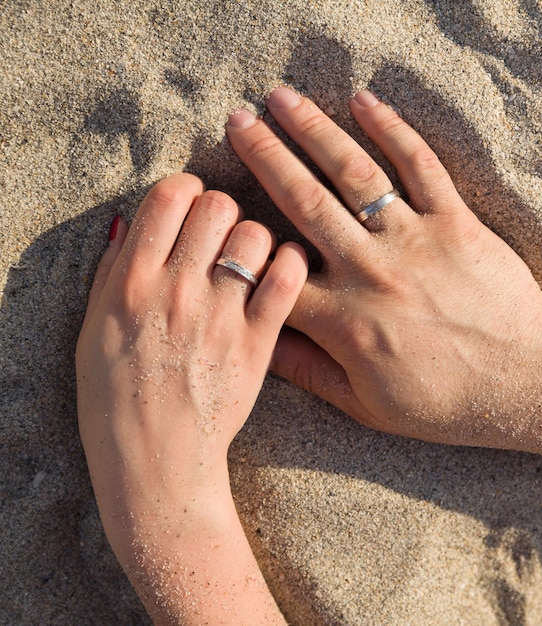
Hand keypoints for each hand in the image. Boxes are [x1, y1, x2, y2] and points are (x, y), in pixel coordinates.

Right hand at [76, 174, 303, 622]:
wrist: (155, 463)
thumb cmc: (115, 400)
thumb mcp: (91, 332)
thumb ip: (110, 272)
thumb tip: (127, 222)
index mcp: (131, 283)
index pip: (169, 196)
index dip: (186, 190)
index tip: (191, 206)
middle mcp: (177, 291)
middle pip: (217, 205)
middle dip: (222, 209)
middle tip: (221, 233)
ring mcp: (221, 317)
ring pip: (256, 235)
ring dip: (256, 237)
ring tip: (250, 259)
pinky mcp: (257, 344)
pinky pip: (286, 279)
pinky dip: (289, 263)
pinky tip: (280, 271)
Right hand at [227, 87, 541, 467]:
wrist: (522, 382)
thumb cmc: (442, 401)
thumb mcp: (364, 404)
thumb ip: (307, 371)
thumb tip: (258, 342)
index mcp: (342, 320)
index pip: (273, 272)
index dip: (243, 242)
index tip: (224, 213)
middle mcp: (370, 271)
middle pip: (305, 203)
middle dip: (266, 157)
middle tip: (238, 121)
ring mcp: (413, 241)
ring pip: (354, 176)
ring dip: (315, 132)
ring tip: (283, 99)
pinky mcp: (455, 223)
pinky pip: (420, 167)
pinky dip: (392, 130)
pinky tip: (364, 101)